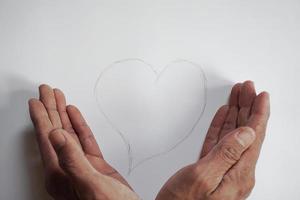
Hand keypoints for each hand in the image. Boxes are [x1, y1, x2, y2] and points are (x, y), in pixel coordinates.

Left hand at [29, 85, 138, 199]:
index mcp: (59, 173)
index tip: (36, 101)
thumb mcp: (89, 185)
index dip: (41, 117)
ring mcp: (80, 166)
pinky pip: (84, 140)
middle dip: (50, 109)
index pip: (47, 138)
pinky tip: (74, 115)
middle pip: (54, 131)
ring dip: (62, 114)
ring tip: (58, 98)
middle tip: (46, 91)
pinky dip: (79, 126)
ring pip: (68, 133)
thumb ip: (72, 160)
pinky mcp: (94, 165)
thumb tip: (55, 136)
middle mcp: (66, 168)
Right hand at [156, 81, 269, 199]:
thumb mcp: (203, 177)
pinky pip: (220, 142)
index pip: (254, 136)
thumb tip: (247, 133)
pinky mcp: (212, 169)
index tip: (261, 95)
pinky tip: (224, 116)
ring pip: (233, 134)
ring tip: (238, 96)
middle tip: (247, 88)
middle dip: (248, 107)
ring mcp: (224, 170)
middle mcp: (236, 172)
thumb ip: (227, 154)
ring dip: (236, 114)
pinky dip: (222, 127)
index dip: (259, 113)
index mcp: (238, 174)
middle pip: (246, 132)